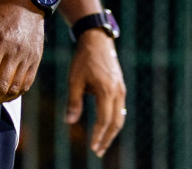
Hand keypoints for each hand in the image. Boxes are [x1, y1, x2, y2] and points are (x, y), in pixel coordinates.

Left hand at [66, 29, 125, 156]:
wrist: (97, 41)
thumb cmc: (83, 60)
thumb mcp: (74, 79)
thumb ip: (73, 101)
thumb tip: (69, 122)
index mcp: (106, 91)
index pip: (104, 120)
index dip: (98, 135)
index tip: (92, 147)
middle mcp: (118, 92)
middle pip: (116, 123)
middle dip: (107, 139)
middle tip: (98, 151)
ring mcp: (121, 90)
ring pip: (120, 117)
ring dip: (112, 132)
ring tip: (102, 143)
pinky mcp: (121, 88)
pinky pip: (120, 109)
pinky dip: (114, 121)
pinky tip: (107, 127)